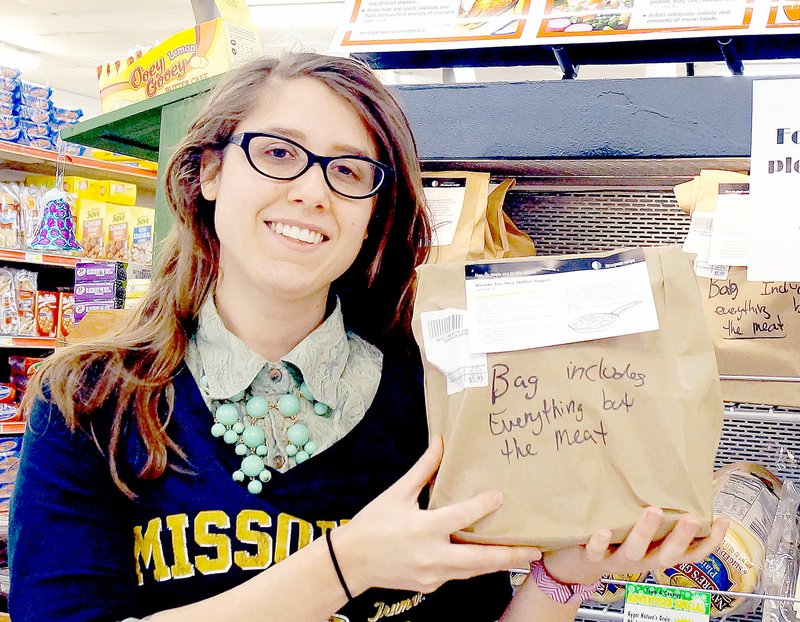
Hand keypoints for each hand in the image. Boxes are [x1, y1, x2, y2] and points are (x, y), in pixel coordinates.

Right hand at [333, 436, 540, 594]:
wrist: (350, 562)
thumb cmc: (373, 525)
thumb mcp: (396, 494)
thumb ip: (423, 470)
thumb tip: (440, 442)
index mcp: (422, 529)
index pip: (460, 516)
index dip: (482, 506)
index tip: (500, 496)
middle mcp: (431, 556)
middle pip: (479, 559)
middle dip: (509, 555)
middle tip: (534, 550)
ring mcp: (432, 575)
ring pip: (473, 571)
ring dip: (497, 564)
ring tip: (522, 556)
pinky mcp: (430, 586)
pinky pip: (457, 575)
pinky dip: (473, 566)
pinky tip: (486, 558)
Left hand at [541, 507, 729, 584]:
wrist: (574, 564)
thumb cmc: (611, 540)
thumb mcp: (637, 529)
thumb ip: (655, 515)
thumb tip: (675, 483)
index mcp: (656, 552)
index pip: (691, 554)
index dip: (709, 542)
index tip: (723, 521)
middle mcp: (641, 559)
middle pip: (667, 556)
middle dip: (681, 538)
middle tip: (691, 518)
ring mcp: (617, 560)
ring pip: (635, 552)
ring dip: (644, 533)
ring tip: (653, 511)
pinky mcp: (592, 557)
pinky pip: (597, 552)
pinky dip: (600, 542)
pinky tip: (603, 531)